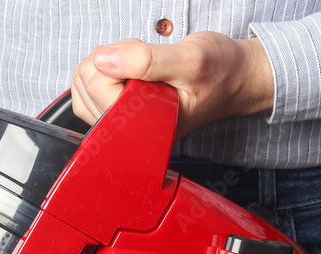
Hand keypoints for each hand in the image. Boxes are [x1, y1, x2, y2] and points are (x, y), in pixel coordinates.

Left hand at [71, 32, 274, 138]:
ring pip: (84, 91)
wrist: (235, 77)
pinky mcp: (124, 111)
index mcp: (152, 127)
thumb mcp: (190, 59)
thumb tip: (104, 60)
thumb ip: (146, 61)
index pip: (102, 93)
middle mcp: (136, 130)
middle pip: (86, 91)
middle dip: (106, 62)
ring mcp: (128, 122)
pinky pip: (92, 93)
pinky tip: (127, 69)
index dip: (112, 63)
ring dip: (103, 66)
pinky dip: (103, 71)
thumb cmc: (221, 71)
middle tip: (140, 57)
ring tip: (135, 62)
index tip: (141, 55)